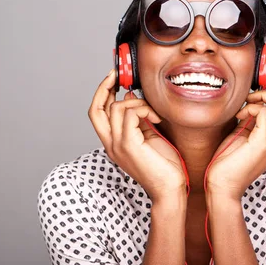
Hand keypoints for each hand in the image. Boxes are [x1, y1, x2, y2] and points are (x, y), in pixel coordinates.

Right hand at [88, 70, 186, 202]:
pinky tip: (157, 119)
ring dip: (138, 103)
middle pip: (95, 109)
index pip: (97, 113)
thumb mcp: (148, 135)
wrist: (170, 189)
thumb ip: (137, 118)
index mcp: (113, 143)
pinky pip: (129, 114)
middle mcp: (110, 144)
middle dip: (104, 87)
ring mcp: (117, 145)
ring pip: (116, 108)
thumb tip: (129, 96)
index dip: (102, 93)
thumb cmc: (164, 166)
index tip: (113, 77)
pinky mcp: (128, 144)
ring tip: (153, 114)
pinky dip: (144, 110)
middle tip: (116, 75)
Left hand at [205, 65, 265, 200]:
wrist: (222, 186)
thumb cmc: (228, 163)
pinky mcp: (264, 144)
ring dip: (264, 96)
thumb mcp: (243, 134)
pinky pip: (265, 113)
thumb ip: (252, 119)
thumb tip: (251, 101)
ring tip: (247, 101)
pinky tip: (240, 116)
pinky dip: (252, 107)